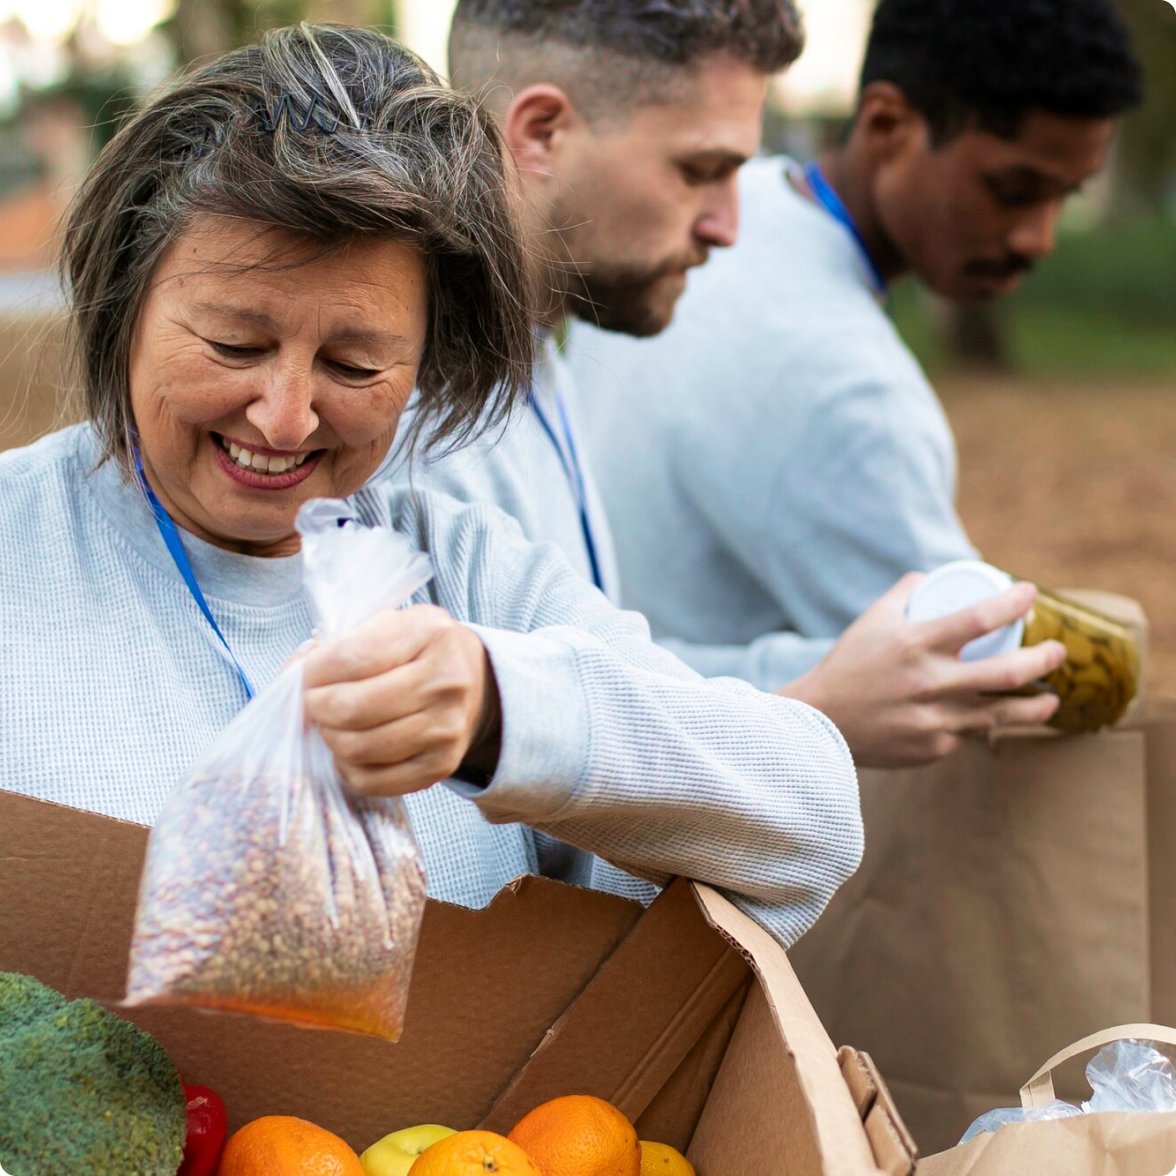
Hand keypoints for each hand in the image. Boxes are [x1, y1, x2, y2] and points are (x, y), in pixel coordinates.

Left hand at [302, 605, 501, 795]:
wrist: (475, 684)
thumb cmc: (418, 651)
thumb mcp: (390, 624)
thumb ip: (342, 643)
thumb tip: (293, 675)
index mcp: (430, 632)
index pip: (352, 658)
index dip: (314, 671)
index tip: (305, 674)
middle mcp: (446, 680)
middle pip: (352, 708)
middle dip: (316, 707)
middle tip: (314, 702)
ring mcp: (447, 728)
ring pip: (359, 748)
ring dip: (330, 737)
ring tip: (332, 724)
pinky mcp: (441, 765)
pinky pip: (374, 781)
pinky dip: (348, 768)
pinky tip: (351, 749)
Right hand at [779, 573, 1066, 768]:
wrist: (821, 721)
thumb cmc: (849, 664)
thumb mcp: (872, 620)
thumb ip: (906, 593)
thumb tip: (937, 576)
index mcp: (915, 644)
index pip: (979, 617)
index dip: (1013, 602)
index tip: (1030, 593)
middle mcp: (930, 682)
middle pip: (1009, 671)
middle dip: (1045, 658)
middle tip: (1057, 651)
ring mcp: (935, 719)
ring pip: (1004, 713)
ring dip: (1037, 705)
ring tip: (1051, 698)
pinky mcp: (935, 747)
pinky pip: (972, 732)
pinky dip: (985, 722)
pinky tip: (994, 718)